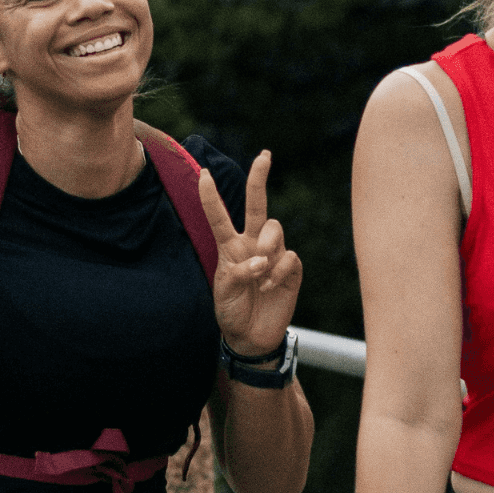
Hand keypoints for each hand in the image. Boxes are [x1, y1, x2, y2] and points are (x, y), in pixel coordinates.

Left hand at [199, 150, 301, 359]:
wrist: (250, 336)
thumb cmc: (232, 309)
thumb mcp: (224, 290)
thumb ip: (238, 271)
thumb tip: (261, 261)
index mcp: (230, 246)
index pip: (219, 216)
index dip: (210, 196)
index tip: (202, 173)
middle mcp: (252, 243)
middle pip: (257, 205)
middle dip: (259, 179)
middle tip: (264, 156)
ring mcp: (273, 254)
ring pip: (275, 228)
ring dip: (266, 246)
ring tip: (260, 271)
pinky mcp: (291, 270)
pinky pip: (289, 256)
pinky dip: (278, 271)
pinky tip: (269, 286)